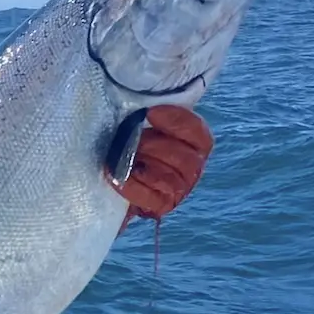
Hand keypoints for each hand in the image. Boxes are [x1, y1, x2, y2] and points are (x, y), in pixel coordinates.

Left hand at [112, 106, 212, 221]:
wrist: (116, 177)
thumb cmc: (131, 144)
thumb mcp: (142, 124)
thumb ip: (149, 117)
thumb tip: (142, 108)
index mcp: (195, 145)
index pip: (198, 134)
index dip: (178, 122)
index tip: (151, 113)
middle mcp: (193, 168)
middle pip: (185, 159)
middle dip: (155, 146)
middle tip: (134, 140)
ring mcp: (179, 190)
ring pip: (170, 179)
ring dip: (144, 165)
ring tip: (124, 158)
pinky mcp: (161, 205)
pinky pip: (151, 197)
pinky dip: (133, 186)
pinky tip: (117, 178)